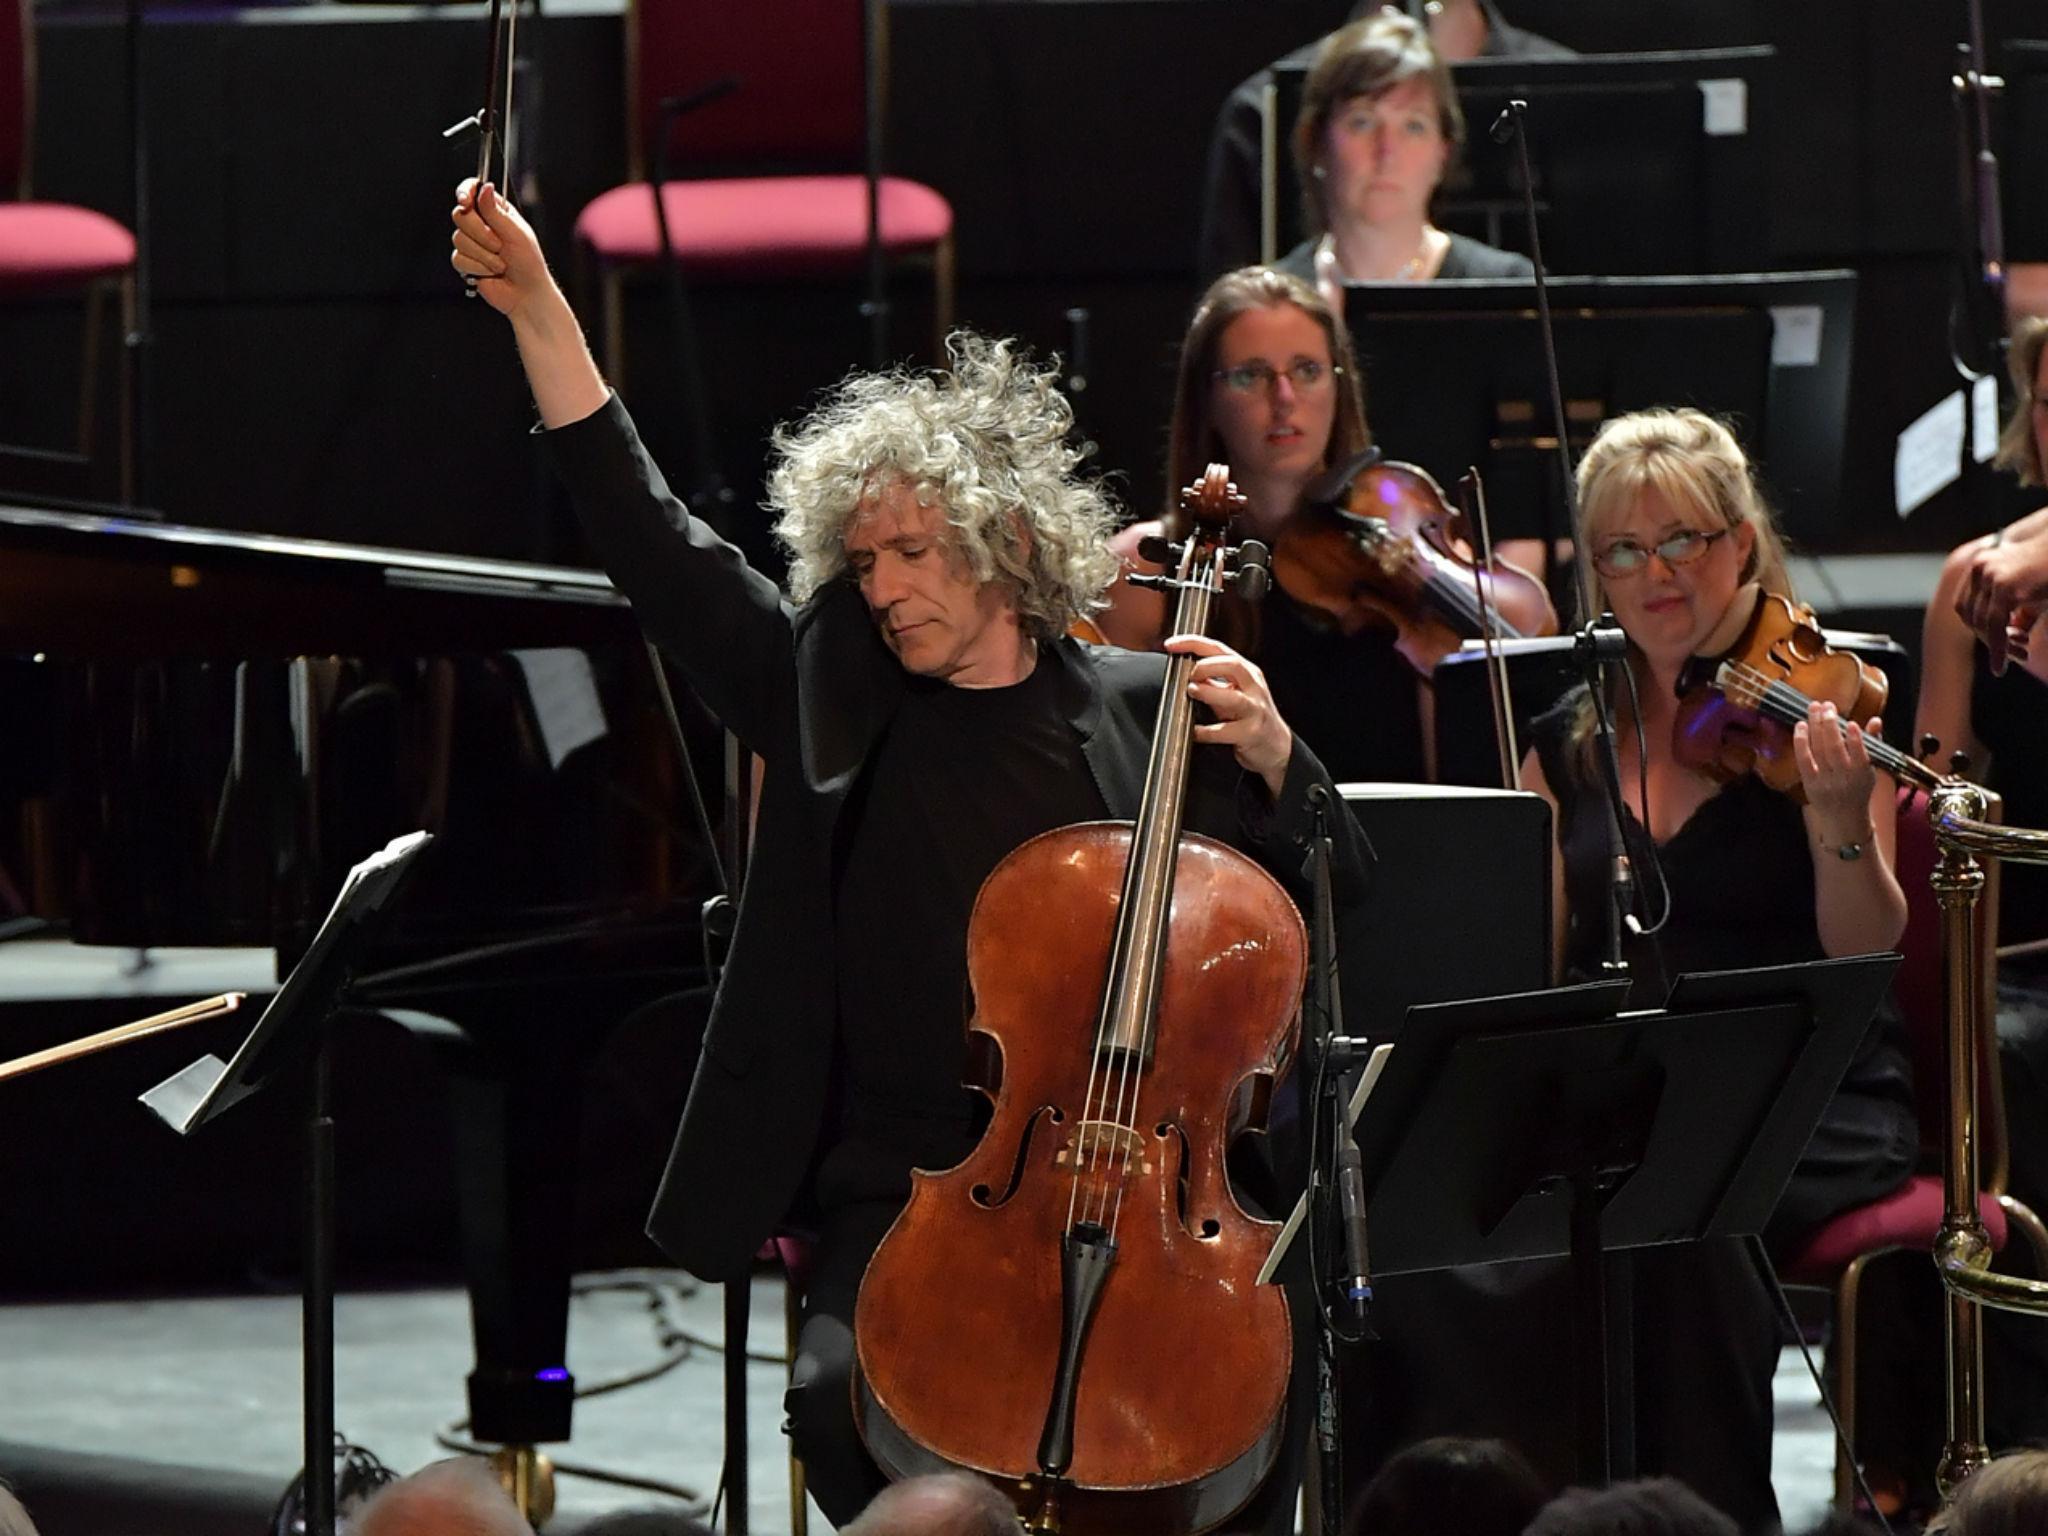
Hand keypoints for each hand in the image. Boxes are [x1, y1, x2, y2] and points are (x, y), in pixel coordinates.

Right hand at [449, 179, 553, 317]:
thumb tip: (484, 188)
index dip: (464, 192)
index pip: (472, 190)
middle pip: (460, 215)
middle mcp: (481, 224)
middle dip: (480, 233)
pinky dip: (477, 268)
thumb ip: (496, 212)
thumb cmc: (529, 264)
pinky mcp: (465, 262)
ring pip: (458, 238)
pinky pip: (458, 258)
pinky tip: (490, 272)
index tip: (465, 202)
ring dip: (483, 255)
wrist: (526, 295)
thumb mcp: (517, 233)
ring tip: (500, 264)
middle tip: (499, 246)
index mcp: (496, 211)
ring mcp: (471, 243)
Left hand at [1165, 634, 1292, 797]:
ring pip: (1233, 698)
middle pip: (1233, 665)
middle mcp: (1254, 687)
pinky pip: (1225, 731)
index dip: (1193, 643)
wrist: (1275, 745)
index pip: (1219, 648)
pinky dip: (1206, 731)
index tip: (1171, 645)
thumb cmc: (1250, 715)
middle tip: (1188, 676)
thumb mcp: (1233, 692)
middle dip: (1205, 666)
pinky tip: (1194, 731)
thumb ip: (1212, 680)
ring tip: (1191, 692)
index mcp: (1247, 672)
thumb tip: (1183, 671)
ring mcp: (1255, 710)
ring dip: (1208, 693)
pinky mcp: (1251, 733)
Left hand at [1794, 700, 1877, 849]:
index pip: (1860, 756)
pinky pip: (1803, 760)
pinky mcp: (1809, 782)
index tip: (1851, 723)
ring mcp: (1824, 780)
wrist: (1843, 818)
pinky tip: (1800, 726)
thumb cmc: (1859, 788)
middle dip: (1830, 725)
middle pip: (1834, 749)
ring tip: (1813, 707)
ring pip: (1818, 750)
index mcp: (1863, 774)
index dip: (1855, 740)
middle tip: (1827, 705)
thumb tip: (1875, 720)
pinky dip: (1801, 742)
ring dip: (1815, 727)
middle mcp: (1843, 778)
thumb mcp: (1871, 769)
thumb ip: (1873, 744)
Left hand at [1955, 531, 2047, 674]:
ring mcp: (1991, 576)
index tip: (2003, 639)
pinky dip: (1997, 649)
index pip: (1967, 605)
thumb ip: (2013, 613)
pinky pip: (1995, 626)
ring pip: (1981, 623)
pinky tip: (2001, 667)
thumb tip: (2000, 641)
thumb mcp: (2029, 593)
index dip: (1979, 627)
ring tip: (2023, 652)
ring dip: (1997, 645)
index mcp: (1982, 564)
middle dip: (1988, 638)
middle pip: (1970, 615)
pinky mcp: (2006, 587)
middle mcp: (1981, 567)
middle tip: (2018, 650)